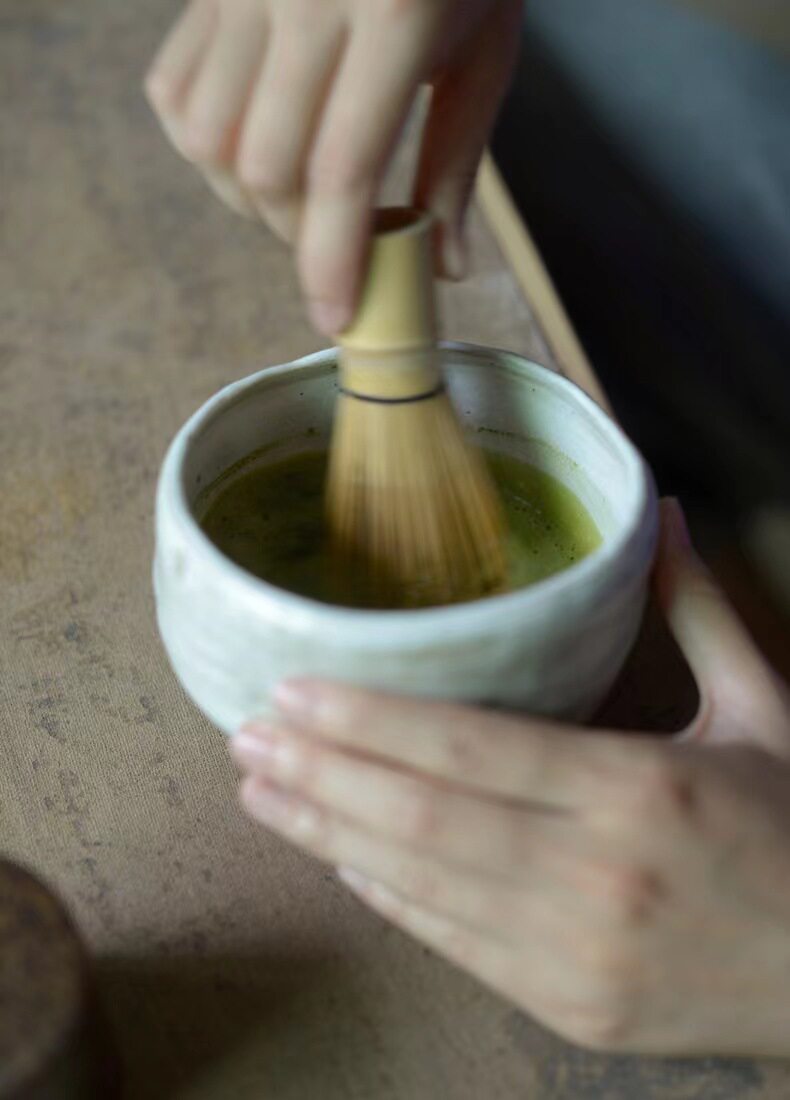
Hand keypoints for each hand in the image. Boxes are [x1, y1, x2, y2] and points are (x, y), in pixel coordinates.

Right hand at [144, 0, 520, 333]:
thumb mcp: (486, 53)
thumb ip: (458, 163)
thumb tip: (445, 268)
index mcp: (391, 14)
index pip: (341, 170)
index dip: (331, 259)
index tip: (331, 318)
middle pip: (266, 166)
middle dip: (295, 235)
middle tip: (331, 246)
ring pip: (208, 138)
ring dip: (246, 199)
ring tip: (295, 200)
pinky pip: (176, 93)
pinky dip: (205, 148)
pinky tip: (250, 151)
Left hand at [231, 499, 789, 1054]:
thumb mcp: (764, 713)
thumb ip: (698, 612)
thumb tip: (661, 515)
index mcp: (640, 791)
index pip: (474, 749)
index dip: (372, 723)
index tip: (293, 695)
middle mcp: (595, 876)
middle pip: (424, 818)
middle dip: (322, 776)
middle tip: (245, 739)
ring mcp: (575, 956)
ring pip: (421, 886)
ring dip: (329, 836)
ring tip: (260, 795)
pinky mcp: (568, 1008)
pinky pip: (453, 944)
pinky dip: (387, 896)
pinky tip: (336, 858)